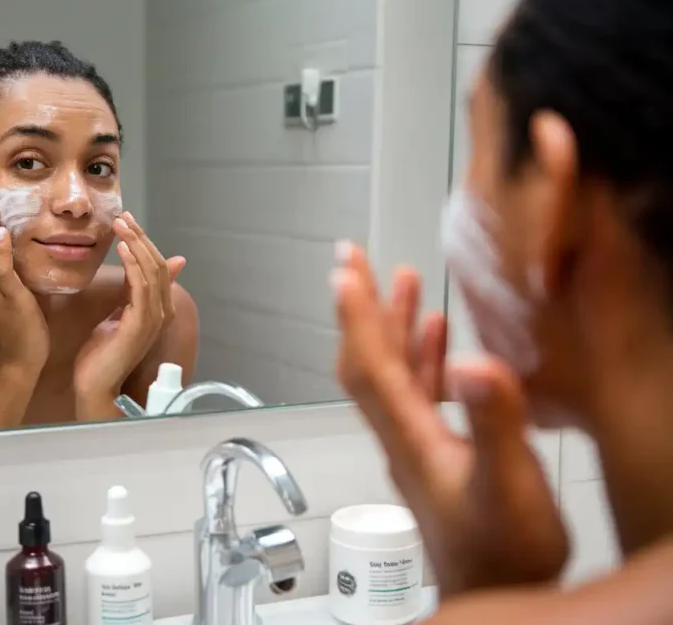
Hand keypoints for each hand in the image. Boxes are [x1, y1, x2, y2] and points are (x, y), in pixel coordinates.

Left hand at [73, 212, 184, 416]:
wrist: (95, 384)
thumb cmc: (103, 352)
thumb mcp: (120, 312)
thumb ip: (133, 288)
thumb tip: (142, 267)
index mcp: (159, 308)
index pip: (157, 266)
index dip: (144, 240)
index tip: (126, 220)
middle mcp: (162, 312)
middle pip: (158, 264)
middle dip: (140, 237)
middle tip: (123, 216)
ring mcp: (153, 319)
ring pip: (152, 271)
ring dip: (136, 244)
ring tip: (121, 225)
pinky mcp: (139, 325)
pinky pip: (140, 287)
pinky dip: (133, 264)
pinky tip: (121, 248)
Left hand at [331, 242, 568, 597]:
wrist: (496, 594)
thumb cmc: (501, 555)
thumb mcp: (506, 486)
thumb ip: (491, 424)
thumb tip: (471, 363)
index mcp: (410, 437)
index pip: (370, 365)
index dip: (356, 316)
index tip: (344, 270)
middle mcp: (403, 436)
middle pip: (368, 360)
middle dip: (360, 307)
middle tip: (353, 258)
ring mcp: (417, 443)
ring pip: (392, 373)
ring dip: (392, 325)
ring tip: (402, 281)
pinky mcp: (436, 452)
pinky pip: (418, 392)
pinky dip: (423, 357)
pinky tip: (440, 339)